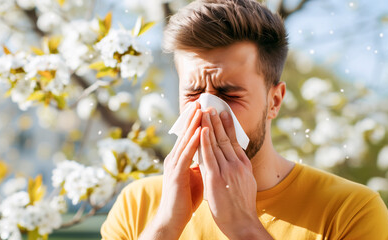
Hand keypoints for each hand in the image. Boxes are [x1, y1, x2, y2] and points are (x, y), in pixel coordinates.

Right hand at [139, 102, 203, 239]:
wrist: (174, 218)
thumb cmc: (187, 197)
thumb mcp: (197, 175)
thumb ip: (202, 162)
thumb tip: (213, 153)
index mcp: (181, 158)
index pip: (189, 136)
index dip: (196, 121)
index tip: (204, 107)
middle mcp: (175, 158)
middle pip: (185, 134)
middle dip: (193, 117)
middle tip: (200, 100)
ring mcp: (174, 165)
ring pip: (185, 140)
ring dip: (193, 124)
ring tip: (200, 109)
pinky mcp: (175, 174)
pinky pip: (186, 155)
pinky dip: (193, 142)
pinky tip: (200, 131)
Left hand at [200, 108, 271, 239]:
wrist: (243, 224)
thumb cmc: (241, 207)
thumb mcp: (244, 183)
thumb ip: (237, 170)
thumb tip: (233, 160)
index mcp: (243, 166)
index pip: (234, 141)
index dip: (228, 126)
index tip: (223, 114)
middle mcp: (237, 165)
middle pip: (225, 139)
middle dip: (217, 121)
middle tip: (212, 106)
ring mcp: (227, 171)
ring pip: (216, 144)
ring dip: (210, 126)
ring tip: (205, 112)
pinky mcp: (217, 179)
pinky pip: (209, 156)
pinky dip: (205, 142)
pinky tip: (201, 130)